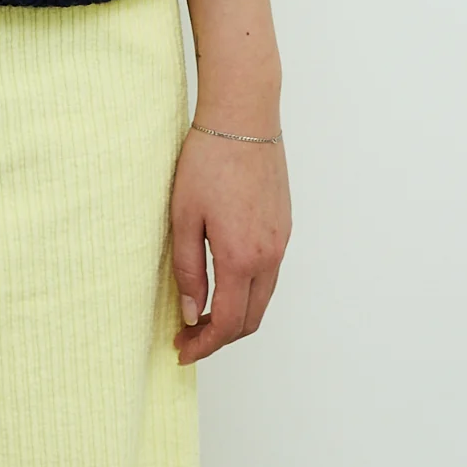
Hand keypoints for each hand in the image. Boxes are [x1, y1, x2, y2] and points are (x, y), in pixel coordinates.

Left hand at [170, 125, 290, 363]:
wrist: (244, 116)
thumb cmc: (208, 160)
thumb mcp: (184, 215)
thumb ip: (187, 268)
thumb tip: (191, 312)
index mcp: (242, 257)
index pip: (228, 322)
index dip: (204, 344)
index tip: (182, 350)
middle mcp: (269, 256)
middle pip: (251, 319)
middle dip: (220, 336)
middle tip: (189, 336)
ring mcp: (281, 241)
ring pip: (263, 297)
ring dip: (236, 314)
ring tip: (203, 312)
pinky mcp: (284, 225)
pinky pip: (269, 272)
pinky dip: (249, 289)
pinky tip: (225, 279)